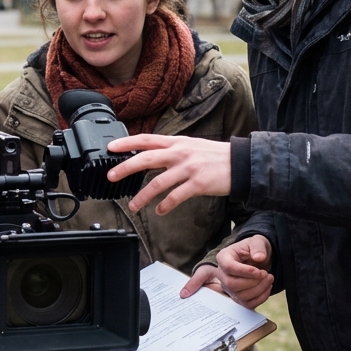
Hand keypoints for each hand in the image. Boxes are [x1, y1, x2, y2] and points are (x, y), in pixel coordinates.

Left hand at [105, 134, 231, 213]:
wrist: (241, 163)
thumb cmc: (214, 156)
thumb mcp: (190, 145)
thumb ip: (170, 150)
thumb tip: (149, 156)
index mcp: (176, 142)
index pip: (146, 140)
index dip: (126, 142)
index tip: (110, 148)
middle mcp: (180, 153)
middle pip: (146, 159)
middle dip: (125, 168)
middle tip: (110, 176)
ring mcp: (189, 168)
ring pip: (158, 183)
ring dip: (142, 197)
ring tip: (133, 206)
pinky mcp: (198, 184)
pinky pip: (176, 197)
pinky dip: (165, 206)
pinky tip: (159, 211)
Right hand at [188, 235, 273, 308]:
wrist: (259, 258)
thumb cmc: (255, 248)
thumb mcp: (258, 242)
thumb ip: (258, 247)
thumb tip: (259, 257)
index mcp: (223, 257)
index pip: (228, 267)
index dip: (245, 271)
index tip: (260, 271)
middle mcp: (222, 274)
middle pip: (232, 284)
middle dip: (253, 282)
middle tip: (266, 274)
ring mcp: (229, 288)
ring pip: (240, 296)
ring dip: (259, 289)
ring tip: (269, 278)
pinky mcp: (238, 297)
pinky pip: (248, 304)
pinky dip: (261, 297)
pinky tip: (267, 287)